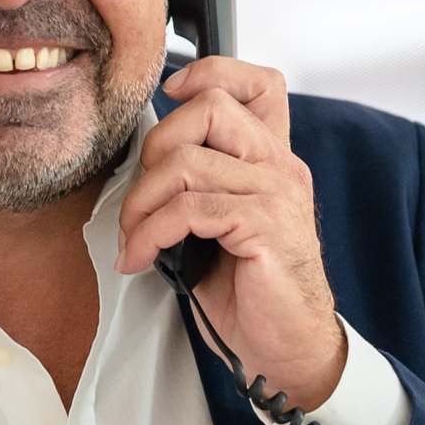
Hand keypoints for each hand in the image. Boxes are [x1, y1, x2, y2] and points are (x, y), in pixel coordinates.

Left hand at [116, 56, 346, 410]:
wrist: (290, 351)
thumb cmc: (255, 296)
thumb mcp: (222, 229)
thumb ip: (200, 189)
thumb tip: (141, 174)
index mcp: (272, 162)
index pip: (259, 83)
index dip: (210, 73)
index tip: (171, 96)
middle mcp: (281, 168)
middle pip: (209, 108)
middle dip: (154, 149)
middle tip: (139, 201)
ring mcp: (277, 194)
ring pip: (186, 161)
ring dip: (141, 204)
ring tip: (134, 239)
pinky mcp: (266, 226)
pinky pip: (189, 209)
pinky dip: (149, 234)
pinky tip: (140, 259)